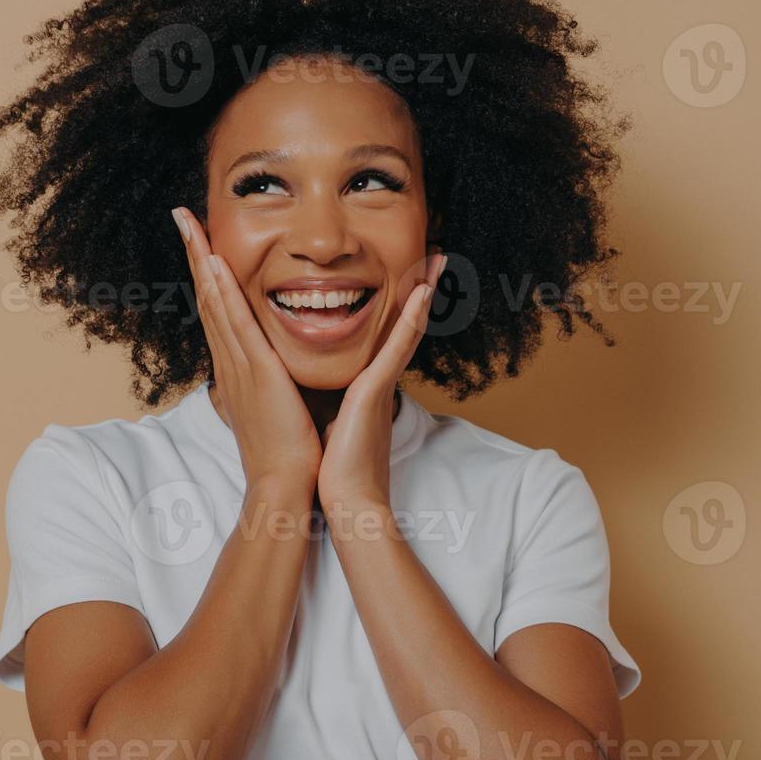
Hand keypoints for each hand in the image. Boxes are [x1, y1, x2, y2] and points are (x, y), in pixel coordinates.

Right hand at [172, 207, 320, 500]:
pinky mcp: (255, 371)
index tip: (201, 240)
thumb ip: (274, 383)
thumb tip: (277, 371)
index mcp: (239, 367)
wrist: (285, 485)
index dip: (208, 272)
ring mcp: (239, 364)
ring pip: (215, 301)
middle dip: (195, 253)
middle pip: (208, 296)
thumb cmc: (289, 452)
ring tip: (189, 223)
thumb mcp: (278, 407)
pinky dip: (222, 290)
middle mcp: (231, 360)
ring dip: (201, 259)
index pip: (219, 309)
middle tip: (183, 215)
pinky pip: (235, 322)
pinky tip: (215, 262)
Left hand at [316, 252, 445, 512]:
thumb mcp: (334, 423)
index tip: (411, 277)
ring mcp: (381, 386)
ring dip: (422, 293)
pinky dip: (410, 321)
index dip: (399, 306)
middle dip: (420, 291)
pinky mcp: (374, 394)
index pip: (385, 338)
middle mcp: (379, 381)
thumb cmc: (335, 469)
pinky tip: (422, 293)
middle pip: (403, 326)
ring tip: (436, 260)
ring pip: (405, 329)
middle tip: (434, 256)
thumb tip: (324, 393)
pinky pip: (394, 350)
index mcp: (366, 386)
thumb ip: (336, 403)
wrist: (345, 503)